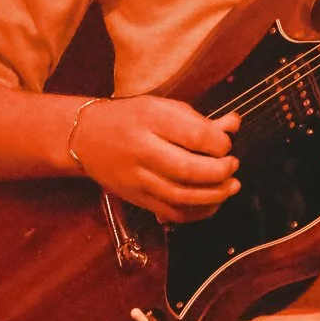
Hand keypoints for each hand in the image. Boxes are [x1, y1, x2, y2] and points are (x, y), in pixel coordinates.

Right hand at [72, 96, 240, 223]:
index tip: (226, 144)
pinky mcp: (136, 199)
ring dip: (214, 195)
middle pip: (188, 170)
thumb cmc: (130, 118)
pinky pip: (171, 213)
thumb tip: (234, 125)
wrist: (85, 137)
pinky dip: (197, 212)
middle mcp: (142, 150)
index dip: (220, 144)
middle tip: (233, 167)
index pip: (195, 136)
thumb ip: (198, 120)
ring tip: (231, 186)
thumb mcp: (162, 107)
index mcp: (151, 120)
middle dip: (220, 172)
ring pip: (181, 196)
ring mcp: (137, 179)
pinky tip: (212, 203)